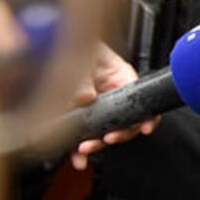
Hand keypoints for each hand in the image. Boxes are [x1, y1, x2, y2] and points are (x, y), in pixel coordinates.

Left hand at [69, 42, 159, 169]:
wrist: (54, 42)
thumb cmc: (78, 42)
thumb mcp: (84, 54)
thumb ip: (83, 76)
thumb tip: (85, 97)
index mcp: (121, 77)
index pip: (140, 100)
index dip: (145, 116)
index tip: (143, 127)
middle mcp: (112, 94)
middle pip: (124, 121)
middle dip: (116, 134)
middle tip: (105, 139)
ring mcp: (97, 106)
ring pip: (103, 131)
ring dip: (95, 144)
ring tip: (84, 150)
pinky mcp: (80, 115)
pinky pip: (84, 134)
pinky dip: (79, 148)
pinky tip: (76, 156)